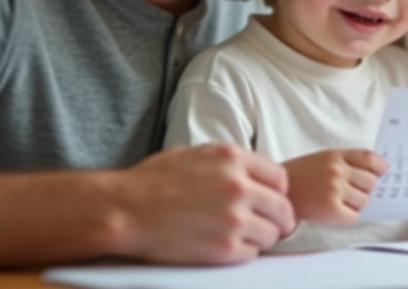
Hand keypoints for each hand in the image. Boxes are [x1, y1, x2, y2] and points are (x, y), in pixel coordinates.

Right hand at [107, 143, 295, 264]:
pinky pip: (252, 253)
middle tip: (274, 225)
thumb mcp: (196, 154)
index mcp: (233, 159)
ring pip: (272, 233)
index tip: (273, 200)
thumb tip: (255, 175)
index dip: (278, 191)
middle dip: (280, 218)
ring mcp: (233, 219)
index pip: (280, 178)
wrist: (124, 210)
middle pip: (283, 208)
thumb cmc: (152, 181)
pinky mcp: (223, 249)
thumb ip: (230, 163)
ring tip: (248, 236)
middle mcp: (238, 187)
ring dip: (264, 236)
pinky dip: (246, 252)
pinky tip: (230, 246)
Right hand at [283, 149, 387, 224]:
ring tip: (339, 201)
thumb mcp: (324, 158)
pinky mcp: (330, 209)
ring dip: (356, 204)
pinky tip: (335, 211)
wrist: (277, 191)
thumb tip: (380, 170)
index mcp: (336, 155)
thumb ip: (348, 161)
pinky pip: (354, 216)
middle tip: (351, 191)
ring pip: (364, 200)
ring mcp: (334, 190)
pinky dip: (348, 216)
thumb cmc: (303, 175)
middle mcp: (336, 171)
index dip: (380, 166)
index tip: (382, 171)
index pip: (369, 158)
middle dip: (365, 188)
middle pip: (371, 182)